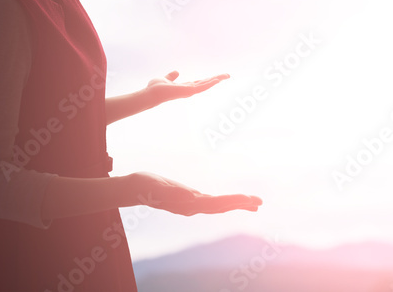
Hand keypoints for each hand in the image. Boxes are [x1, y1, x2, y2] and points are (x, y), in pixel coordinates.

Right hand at [125, 171, 261, 215]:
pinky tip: (230, 201)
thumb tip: (192, 199)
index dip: (234, 201)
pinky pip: (212, 202)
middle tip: (260, 202)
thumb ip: (174, 193)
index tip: (250, 199)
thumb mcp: (159, 187)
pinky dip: (225, 201)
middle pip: (221, 206)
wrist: (132, 189)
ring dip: (236, 203)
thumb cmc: (145, 186)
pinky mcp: (188, 200)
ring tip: (254, 203)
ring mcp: (190, 204)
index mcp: (189, 204)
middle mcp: (192, 207)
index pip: (217, 203)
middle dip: (241, 204)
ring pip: (219, 206)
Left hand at [144, 71, 228, 107]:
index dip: (209, 80)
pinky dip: (210, 83)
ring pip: (206, 84)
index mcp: (185, 87)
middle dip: (217, 79)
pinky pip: (202, 86)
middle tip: (227, 75)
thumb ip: (171, 76)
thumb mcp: (165, 79)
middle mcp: (189, 90)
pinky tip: (217, 80)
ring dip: (216, 80)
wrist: (151, 94)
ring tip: (226, 76)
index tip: (217, 77)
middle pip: (206, 83)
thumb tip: (176, 72)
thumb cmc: (156, 89)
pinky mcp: (188, 91)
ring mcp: (189, 91)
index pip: (200, 83)